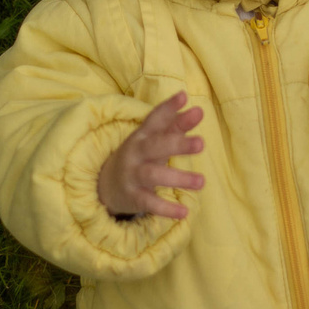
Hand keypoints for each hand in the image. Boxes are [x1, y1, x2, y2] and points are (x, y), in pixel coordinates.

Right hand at [96, 91, 204, 220]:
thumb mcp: (155, 140)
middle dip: (177, 144)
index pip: (155, 119)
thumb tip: (199, 110)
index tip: (184, 96)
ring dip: (178, 178)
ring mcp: (133, 175)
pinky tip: (184, 212)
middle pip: (155, 146)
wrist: (106, 184)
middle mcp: (136, 152)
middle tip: (201, 143)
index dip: (168, 108)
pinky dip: (166, 209)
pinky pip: (149, 203)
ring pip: (153, 175)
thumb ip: (176, 126)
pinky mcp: (133, 197)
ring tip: (202, 181)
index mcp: (142, 135)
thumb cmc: (140, 157)